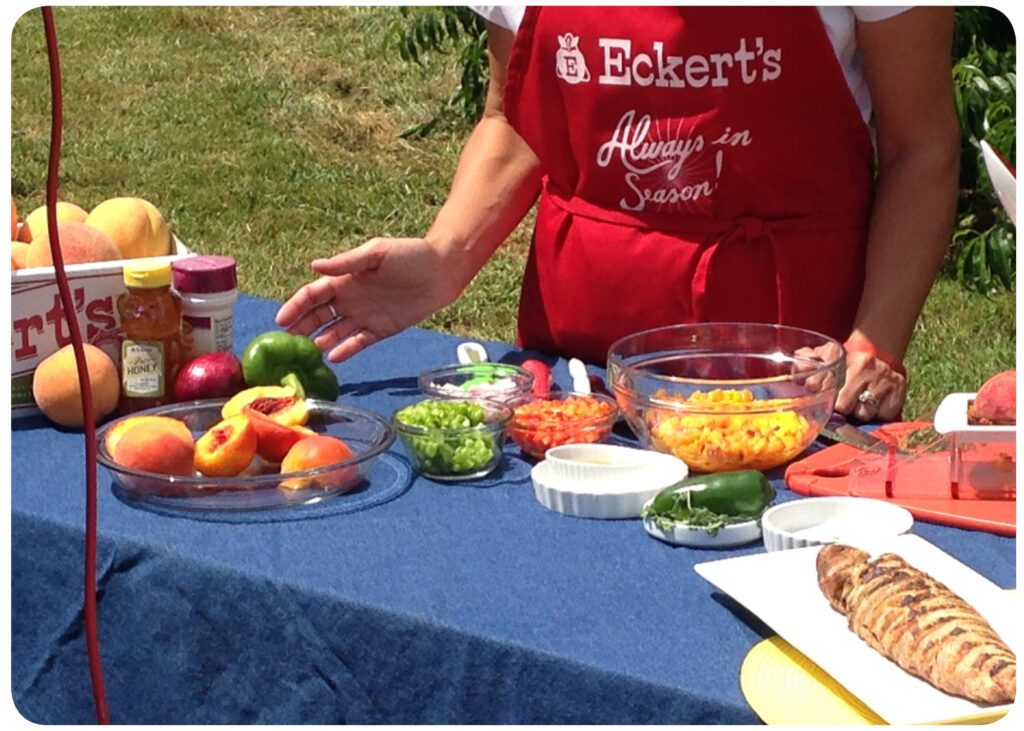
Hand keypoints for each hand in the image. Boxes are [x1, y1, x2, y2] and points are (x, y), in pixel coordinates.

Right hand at [275, 237, 456, 361]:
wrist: (442, 270)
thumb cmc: (409, 255)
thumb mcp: (376, 253)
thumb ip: (346, 263)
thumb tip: (314, 266)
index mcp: (344, 279)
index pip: (312, 295)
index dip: (295, 307)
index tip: (280, 321)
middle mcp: (349, 299)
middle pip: (318, 317)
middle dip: (300, 328)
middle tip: (284, 344)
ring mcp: (364, 316)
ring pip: (334, 332)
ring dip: (319, 342)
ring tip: (305, 353)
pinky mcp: (380, 330)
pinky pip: (358, 342)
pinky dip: (345, 350)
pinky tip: (332, 357)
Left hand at [795, 342, 905, 421]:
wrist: (878, 353)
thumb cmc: (842, 363)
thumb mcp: (821, 358)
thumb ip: (804, 363)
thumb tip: (798, 370)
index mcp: (836, 353)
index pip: (817, 385)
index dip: (818, 396)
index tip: (820, 398)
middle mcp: (861, 363)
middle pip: (841, 406)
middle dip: (839, 408)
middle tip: (842, 402)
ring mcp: (881, 376)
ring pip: (861, 413)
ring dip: (858, 412)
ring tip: (859, 400)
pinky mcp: (898, 389)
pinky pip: (880, 415)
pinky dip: (876, 414)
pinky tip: (875, 402)